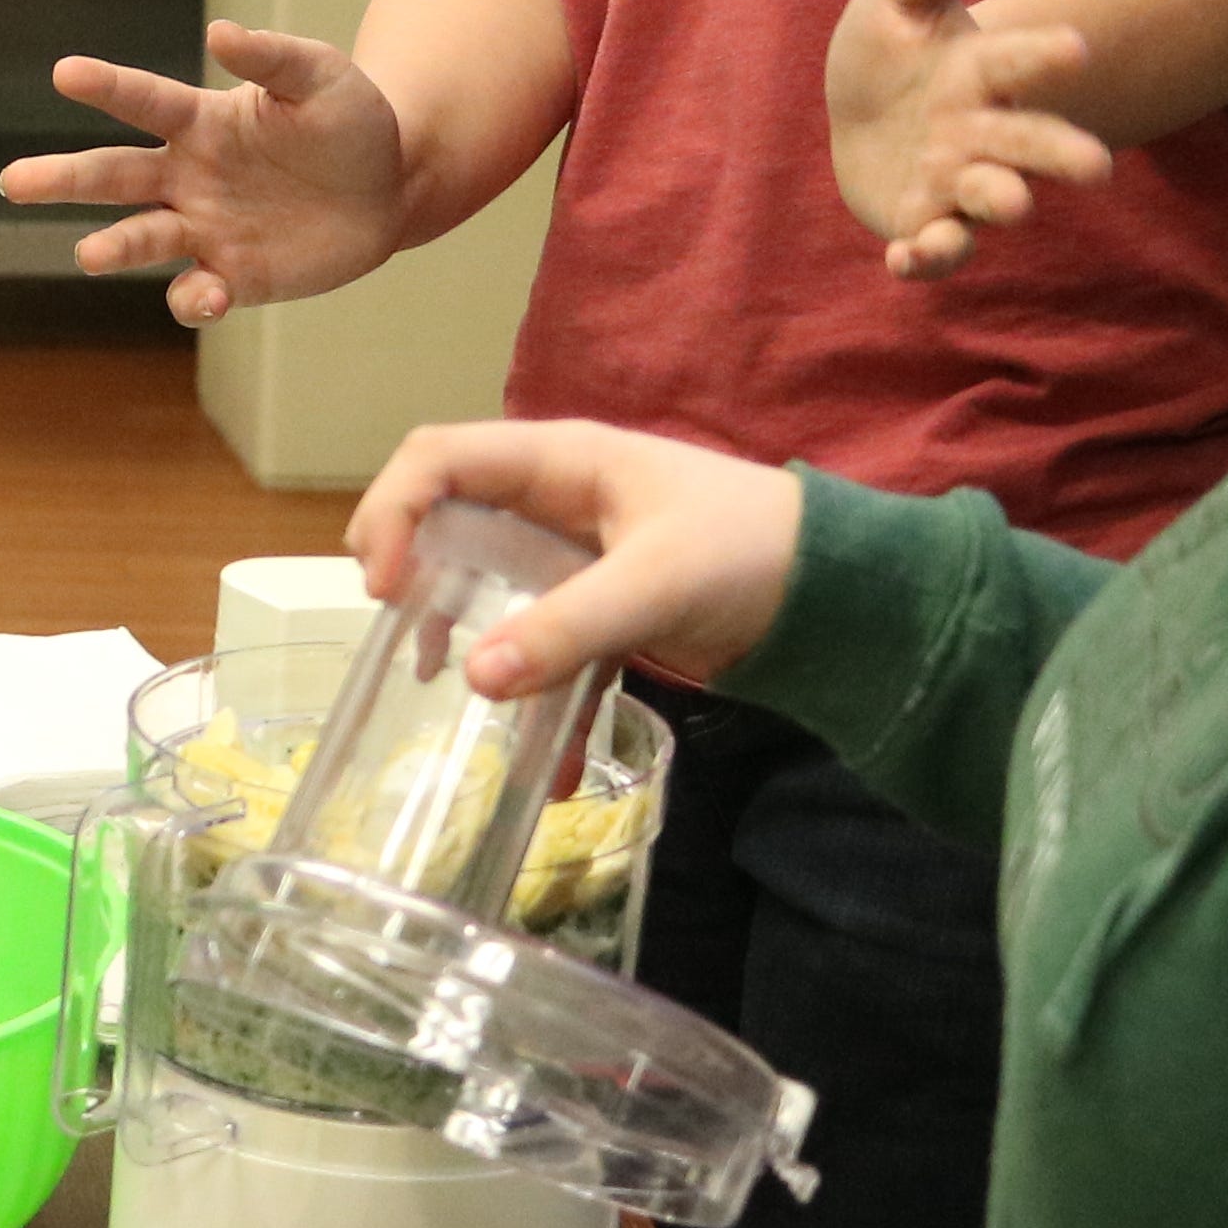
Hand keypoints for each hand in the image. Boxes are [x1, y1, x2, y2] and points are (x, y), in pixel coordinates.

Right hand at [0, 22, 410, 326]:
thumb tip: (219, 33)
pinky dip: (191, 297)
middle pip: (113, 177)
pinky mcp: (233, 276)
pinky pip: (195, 292)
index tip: (64, 72)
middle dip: (63, 179)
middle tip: (12, 181)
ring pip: (141, 238)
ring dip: (113, 247)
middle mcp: (188, 176)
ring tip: (89, 256)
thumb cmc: (349, 120)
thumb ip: (272, 57)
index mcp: (202, 122)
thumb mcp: (321, 77)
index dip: (106, 87)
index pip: (144, 102)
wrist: (389, 189)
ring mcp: (206, 229)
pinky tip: (205, 293)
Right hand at [352, 418, 807, 697]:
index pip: (439, 457)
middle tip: (395, 632)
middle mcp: (558, 500)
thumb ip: (566, 629)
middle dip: (411, 569)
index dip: (393, 509)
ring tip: (442, 690)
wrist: (846, 595)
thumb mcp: (656, 584)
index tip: (381, 586)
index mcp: (562, 461)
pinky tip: (551, 770)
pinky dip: (544, 700)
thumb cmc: (754, 552)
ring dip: (463, 636)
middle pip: (450, 514)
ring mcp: (580, 557)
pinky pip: (550, 648)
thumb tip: (473, 678)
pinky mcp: (608, 610)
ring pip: (491, 585)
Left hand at [827, 0, 1111, 280]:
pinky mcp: (923, 222)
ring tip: (1016, 205)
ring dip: (1003, 200)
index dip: (1046, 56)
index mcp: (982, 71)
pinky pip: (934, 245)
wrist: (865, 112)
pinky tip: (902, 259)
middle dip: (1060, 153)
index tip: (1076, 49)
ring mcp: (956, 181)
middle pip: (1029, 141)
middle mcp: (981, 131)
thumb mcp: (895, 7)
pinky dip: (925, 256)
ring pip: (990, 195)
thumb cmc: (893, 50)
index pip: (1020, 60)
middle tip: (1096, 167)